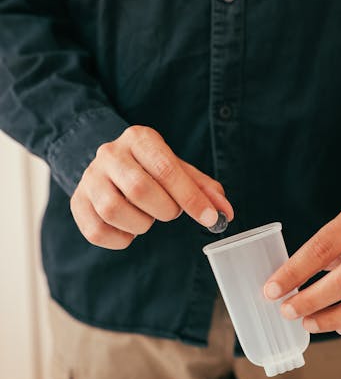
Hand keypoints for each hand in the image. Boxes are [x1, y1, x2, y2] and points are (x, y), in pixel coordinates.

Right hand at [70, 125, 233, 248]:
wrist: (108, 164)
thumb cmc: (150, 169)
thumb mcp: (178, 170)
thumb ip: (203, 190)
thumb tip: (225, 213)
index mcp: (139, 138)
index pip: (166, 168)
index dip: (190, 197)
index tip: (210, 218)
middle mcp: (110, 154)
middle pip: (139, 189)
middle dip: (164, 210)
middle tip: (170, 212)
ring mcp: (89, 178)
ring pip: (114, 210)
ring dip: (140, 224)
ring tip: (146, 217)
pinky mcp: (77, 202)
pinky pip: (97, 231)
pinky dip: (120, 239)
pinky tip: (129, 230)